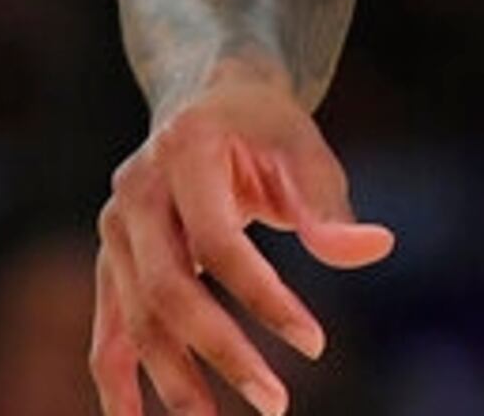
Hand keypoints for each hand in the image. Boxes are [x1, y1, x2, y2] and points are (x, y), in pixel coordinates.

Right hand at [90, 67, 396, 413]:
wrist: (205, 99)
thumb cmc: (264, 127)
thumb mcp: (303, 148)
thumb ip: (328, 204)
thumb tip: (375, 247)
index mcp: (185, 151)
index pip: (219, 241)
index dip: (265, 298)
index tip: (315, 344)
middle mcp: (135, 192)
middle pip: (169, 289)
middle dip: (221, 353)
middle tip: (275, 404)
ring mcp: (113, 232)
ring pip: (136, 320)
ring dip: (175, 382)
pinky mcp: (110, 265)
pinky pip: (108, 334)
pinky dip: (118, 385)